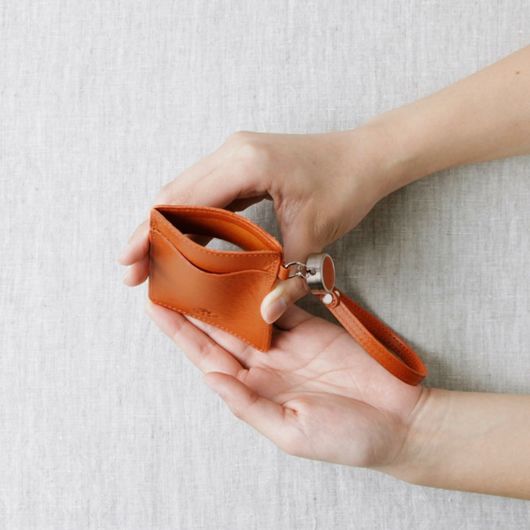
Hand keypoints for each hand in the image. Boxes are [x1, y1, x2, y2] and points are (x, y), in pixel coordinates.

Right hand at [119, 128, 399, 322]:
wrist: (366, 156)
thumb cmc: (345, 186)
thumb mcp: (315, 234)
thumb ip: (285, 274)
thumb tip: (263, 315)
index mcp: (245, 164)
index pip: (183, 201)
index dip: (152, 235)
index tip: (131, 263)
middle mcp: (232, 152)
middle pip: (174, 194)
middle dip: (149, 232)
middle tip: (133, 270)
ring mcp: (235, 154)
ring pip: (185, 191)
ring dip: (166, 225)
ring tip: (151, 261)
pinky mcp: (241, 163)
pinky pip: (205, 191)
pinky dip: (189, 217)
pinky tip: (182, 243)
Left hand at [146, 299, 424, 469]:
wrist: (401, 421)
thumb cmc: (349, 438)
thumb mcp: (292, 433)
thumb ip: (250, 405)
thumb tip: (213, 377)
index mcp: (255, 392)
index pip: (208, 358)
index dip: (182, 334)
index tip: (157, 308)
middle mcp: (266, 365)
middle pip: (221, 330)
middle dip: (194, 305)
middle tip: (170, 277)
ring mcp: (289, 344)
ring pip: (247, 312)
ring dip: (224, 292)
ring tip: (200, 267)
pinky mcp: (313, 327)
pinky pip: (281, 304)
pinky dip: (264, 288)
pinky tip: (245, 272)